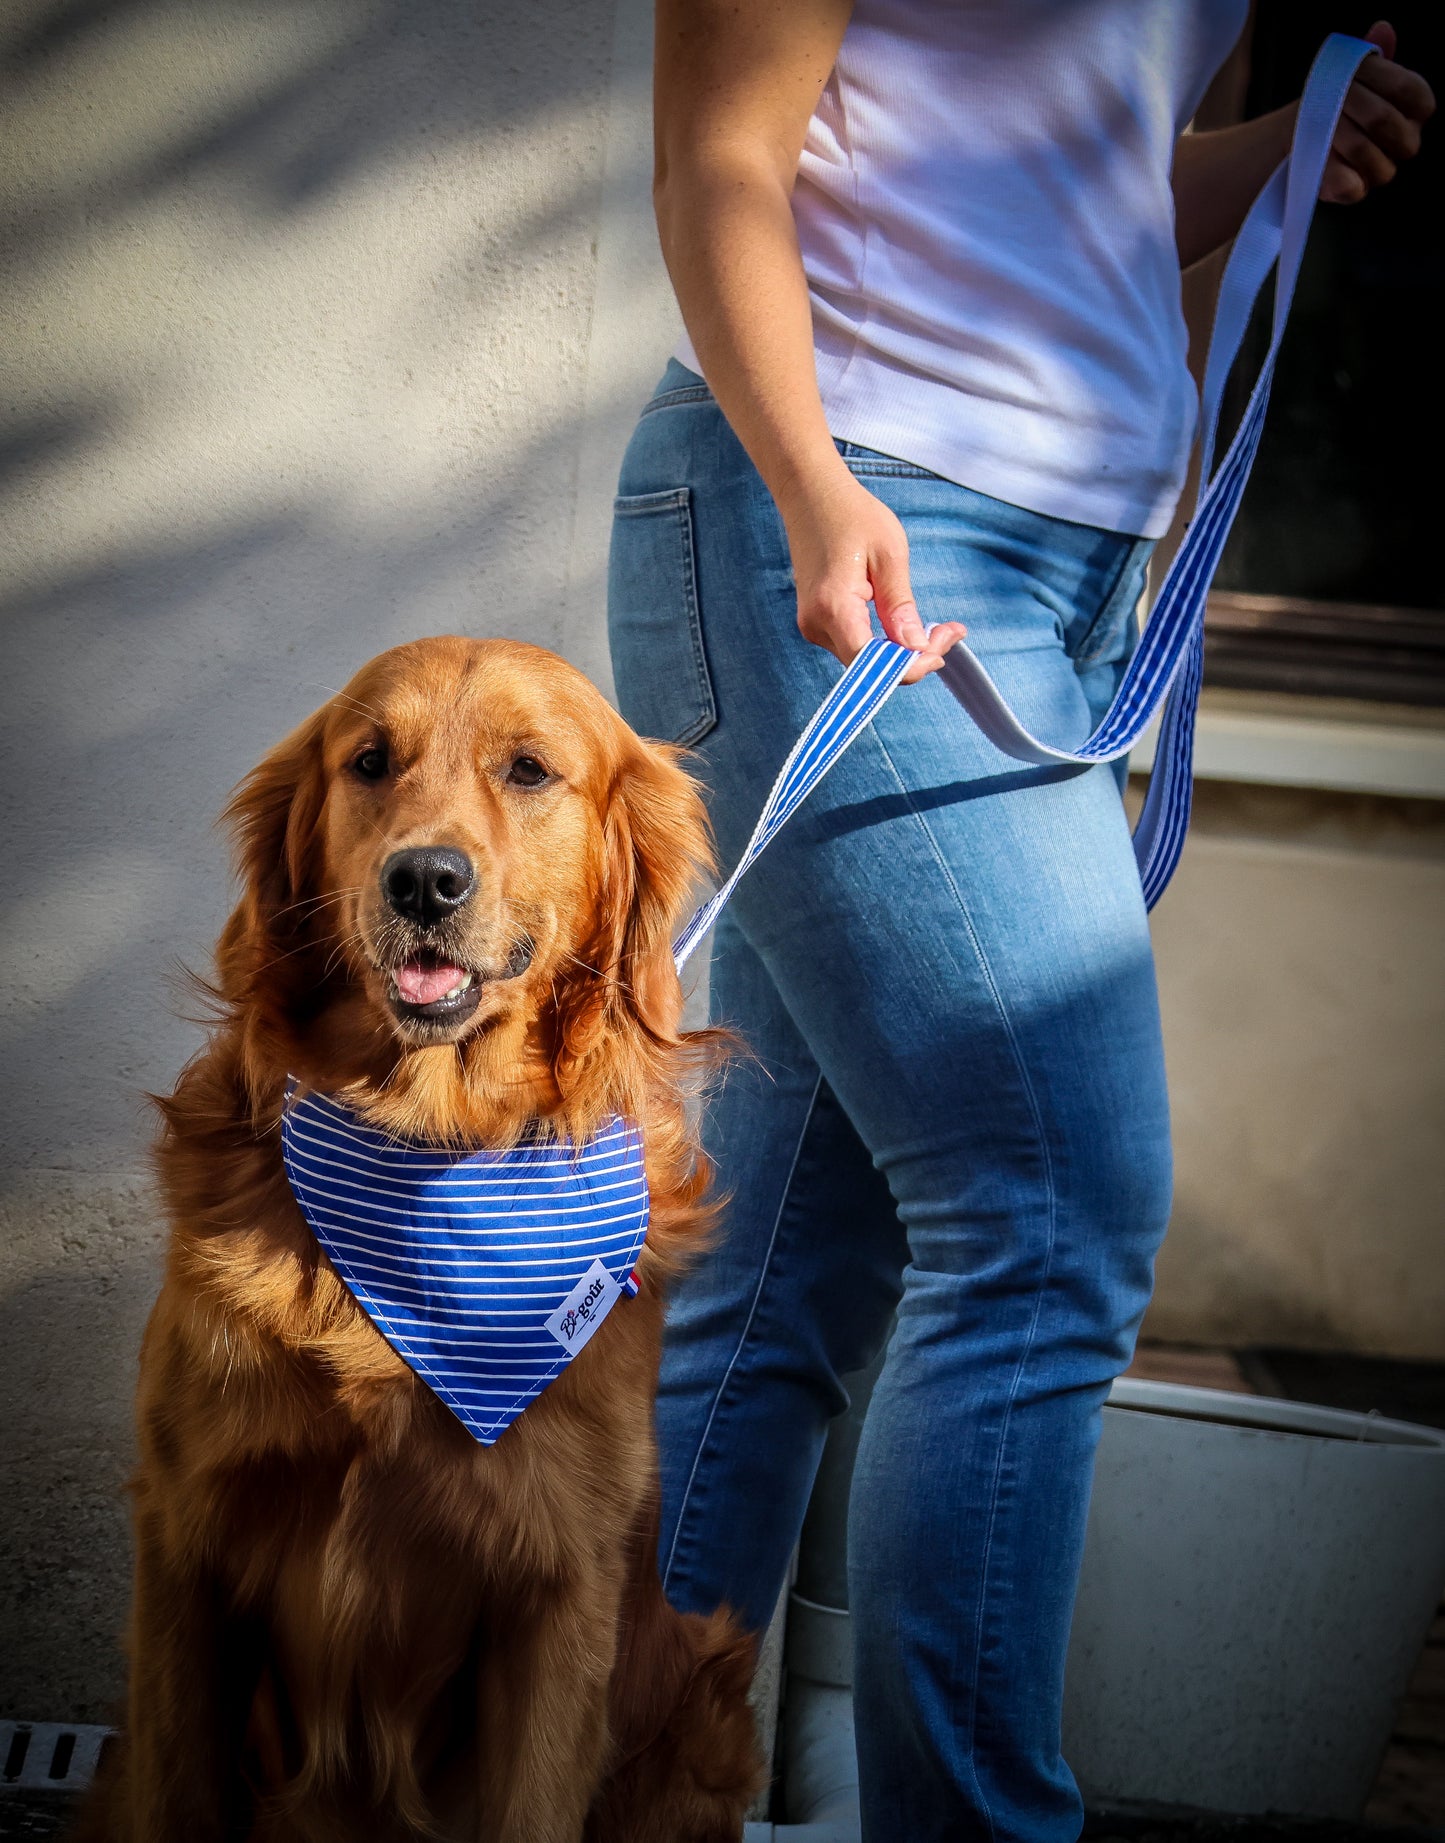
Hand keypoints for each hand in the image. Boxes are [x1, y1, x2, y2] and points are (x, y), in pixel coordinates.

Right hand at [781, 465, 964, 683]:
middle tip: (949, 632)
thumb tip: (916, 648)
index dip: (910, 667)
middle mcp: (817, 625)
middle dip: (913, 658)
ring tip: (935, 628)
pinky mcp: (818, 622)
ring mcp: (814, 626)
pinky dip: (885, 644)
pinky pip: (856, 646)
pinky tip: (907, 626)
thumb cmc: (851, 515)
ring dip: (902, 652)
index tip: (943, 647)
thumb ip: (901, 607)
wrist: (811, 495)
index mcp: (834, 607)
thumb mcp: (889, 555)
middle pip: (870, 667)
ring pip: (865, 661)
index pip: (872, 664)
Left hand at [1322, 21, 1433, 203]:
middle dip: (1351, 104)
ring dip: (1332, 132)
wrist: (1300, 136)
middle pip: (1384, 119)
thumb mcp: (1352, 74)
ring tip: (1316, 125)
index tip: (1356, 76)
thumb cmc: (1334, 101)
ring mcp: (1382, 169)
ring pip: (1363, 150)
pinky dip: (1328, 168)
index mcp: (1413, 110)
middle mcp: (1404, 140)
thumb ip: (1372, 54)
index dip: (1384, 82)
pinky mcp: (1355, 191)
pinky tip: (1316, 155)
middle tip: (1328, 98)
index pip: (1415, 94)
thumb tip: (1383, 29)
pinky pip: (1348, 183)